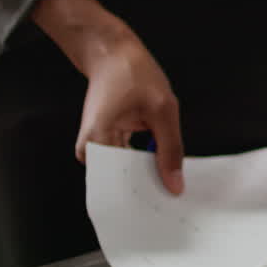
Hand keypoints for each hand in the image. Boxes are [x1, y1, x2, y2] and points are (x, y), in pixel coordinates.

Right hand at [33, 0, 184, 194]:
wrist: (112, 52)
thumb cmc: (134, 74)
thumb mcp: (163, 110)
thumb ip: (170, 149)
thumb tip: (175, 185)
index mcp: (98, 141)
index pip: (118, 185)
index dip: (141, 199)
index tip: (162, 213)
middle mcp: (91, 148)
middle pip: (120, 183)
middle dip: (145, 192)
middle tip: (172, 205)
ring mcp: (97, 146)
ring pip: (124, 174)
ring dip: (145, 179)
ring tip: (169, 191)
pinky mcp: (106, 142)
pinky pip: (126, 162)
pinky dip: (143, 166)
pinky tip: (160, 172)